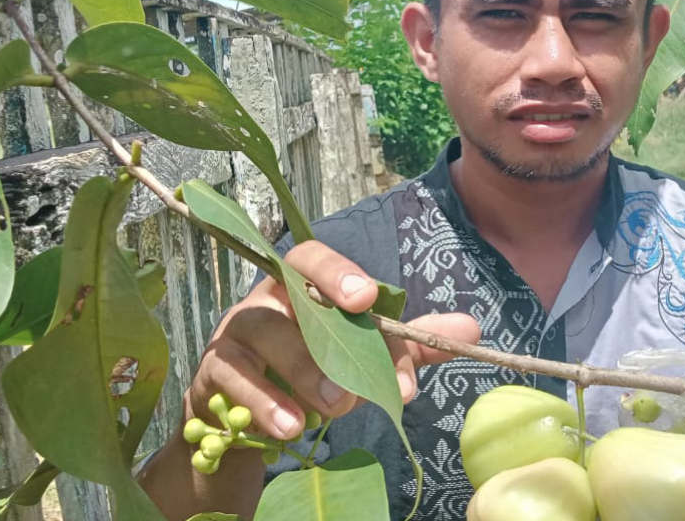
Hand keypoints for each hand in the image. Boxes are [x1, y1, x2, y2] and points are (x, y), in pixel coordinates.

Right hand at [184, 239, 479, 439]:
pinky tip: (290, 426)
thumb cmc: (308, 370)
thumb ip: (409, 344)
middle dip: (329, 333)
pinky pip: (233, 377)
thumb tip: (471, 329)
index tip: (366, 298)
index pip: (312, 258)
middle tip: (365, 372)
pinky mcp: (214, 371)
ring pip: (261, 333)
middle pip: (289, 295)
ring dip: (303, 372)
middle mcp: (264, 299)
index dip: (337, 272)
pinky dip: (263, 401)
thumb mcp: (362, 356)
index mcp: (300, 285)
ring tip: (338, 408)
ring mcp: (234, 332)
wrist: (244, 417)